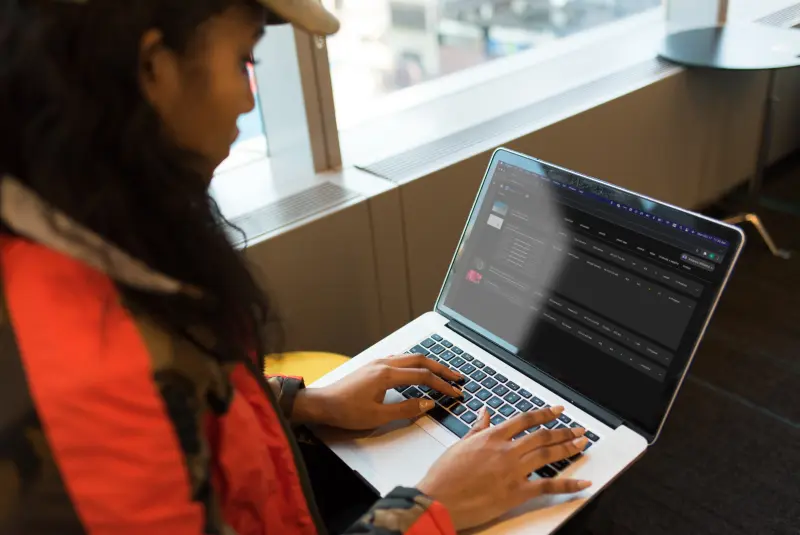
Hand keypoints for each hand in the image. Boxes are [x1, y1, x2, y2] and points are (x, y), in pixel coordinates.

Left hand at [292, 354, 464, 429]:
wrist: (322, 404)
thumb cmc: (346, 411)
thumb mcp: (378, 416)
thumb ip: (405, 409)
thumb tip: (427, 404)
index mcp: (387, 374)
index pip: (423, 376)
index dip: (442, 384)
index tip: (455, 392)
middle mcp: (384, 363)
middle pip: (421, 360)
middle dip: (441, 368)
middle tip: (457, 377)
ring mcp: (378, 362)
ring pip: (410, 357)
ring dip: (429, 364)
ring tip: (442, 373)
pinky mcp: (373, 366)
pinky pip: (400, 359)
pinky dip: (415, 363)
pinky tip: (417, 370)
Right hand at [417, 406, 590, 530]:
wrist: (438, 499)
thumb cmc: (444, 475)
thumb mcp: (460, 445)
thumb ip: (477, 429)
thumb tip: (485, 413)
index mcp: (492, 436)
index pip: (525, 420)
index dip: (545, 414)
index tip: (558, 411)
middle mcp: (506, 450)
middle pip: (542, 436)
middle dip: (564, 431)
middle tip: (578, 429)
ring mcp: (513, 470)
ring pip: (548, 454)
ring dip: (568, 448)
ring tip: (582, 444)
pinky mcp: (516, 492)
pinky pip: (548, 486)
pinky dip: (568, 484)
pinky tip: (583, 482)